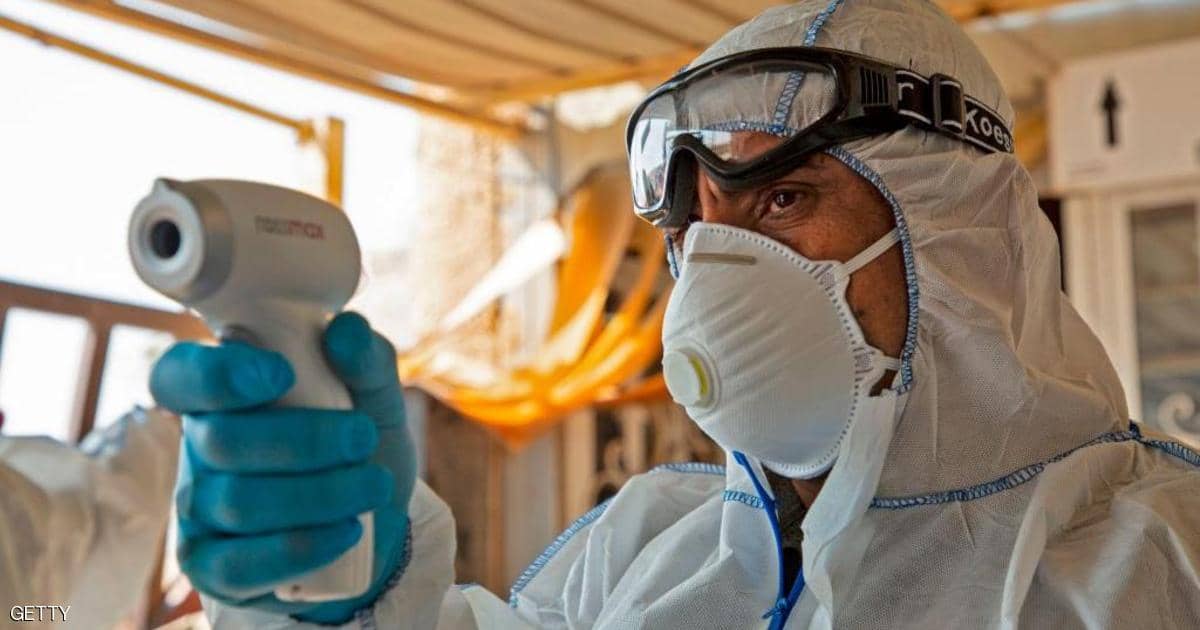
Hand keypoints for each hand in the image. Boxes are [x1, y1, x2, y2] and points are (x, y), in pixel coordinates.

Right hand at [151, 312, 415, 622]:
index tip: (281, 375)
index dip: (218, 375)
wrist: (377, 522)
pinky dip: (303, 546)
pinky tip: (347, 531)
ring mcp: (199, 509)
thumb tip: (344, 330)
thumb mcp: (377, 397)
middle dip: (306, 440)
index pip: (179, 375)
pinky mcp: (212, 566)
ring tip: (373, 485)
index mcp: (225, 393)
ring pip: (239, 503)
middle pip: (222, 441)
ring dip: (320, 494)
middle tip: (364, 437)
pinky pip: (240, 564)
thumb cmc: (361, 447)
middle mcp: (200, 447)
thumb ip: (367, 359)